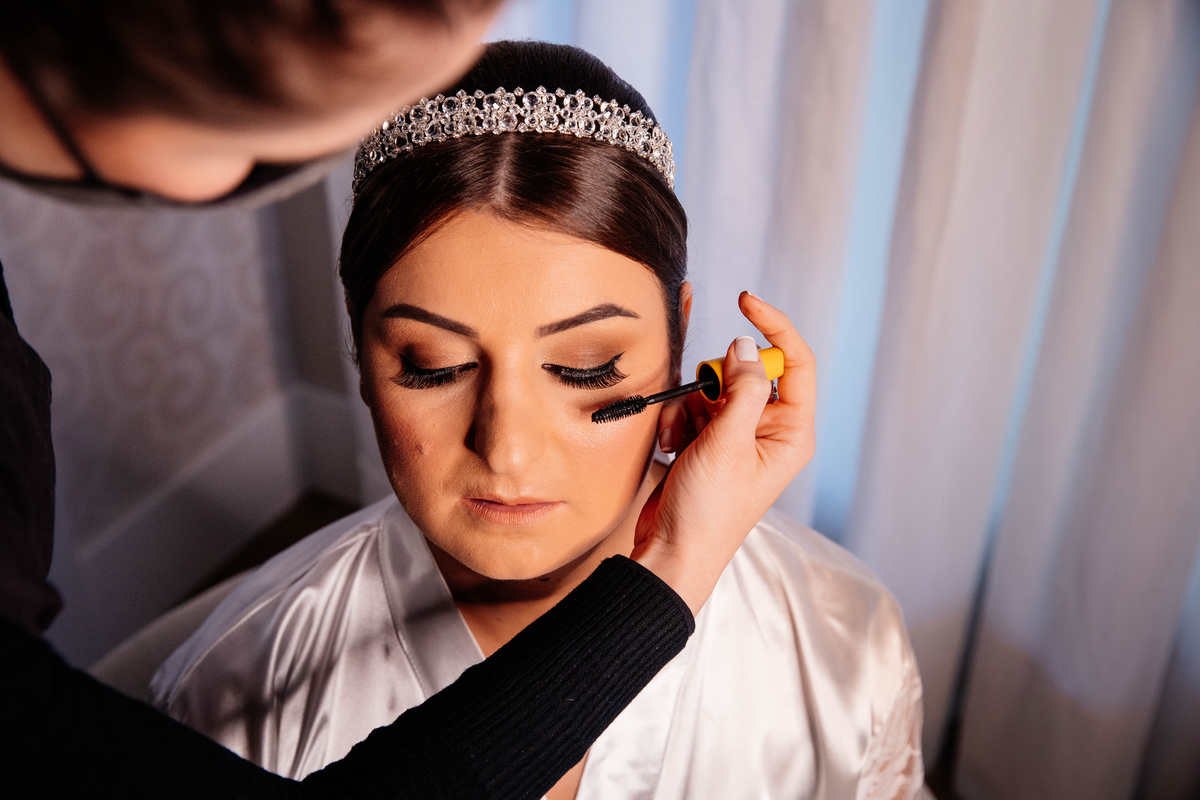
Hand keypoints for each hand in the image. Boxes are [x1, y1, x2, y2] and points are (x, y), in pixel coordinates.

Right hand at [631, 292, 815, 614]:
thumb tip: (745, 345)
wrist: (672, 551)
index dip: (774, 328)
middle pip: (749, 371)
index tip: (746, 302)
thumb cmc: (708, 512)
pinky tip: (674, 447)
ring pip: (717, 386)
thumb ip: (742, 389)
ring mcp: (740, 435)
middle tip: (702, 411)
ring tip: (682, 441)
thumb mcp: (728, 444)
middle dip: (716, 382)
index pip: (796, 363)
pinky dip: (680, 419)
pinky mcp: (712, 441)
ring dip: (691, 405)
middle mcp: (771, 430)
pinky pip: (696, 406)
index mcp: (792, 433)